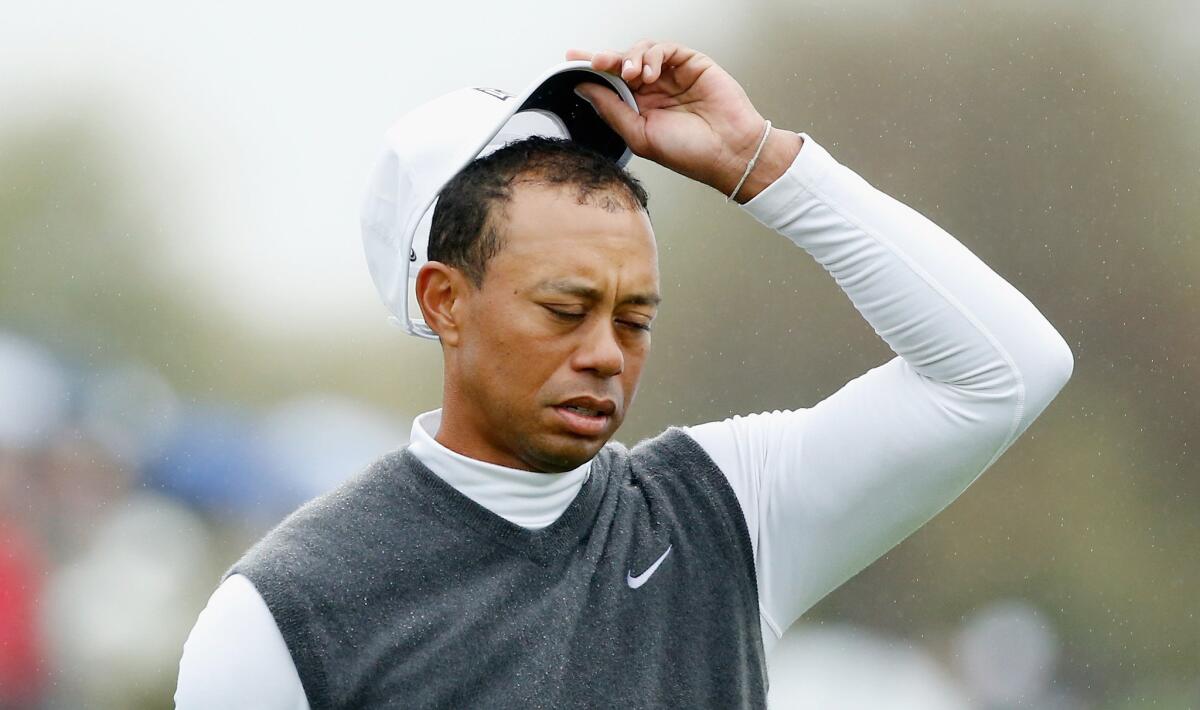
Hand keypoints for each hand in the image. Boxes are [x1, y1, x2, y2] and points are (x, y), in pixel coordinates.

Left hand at [566, 40, 801, 202]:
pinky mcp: (692, 64)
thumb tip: (584, 88)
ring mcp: (673, 75)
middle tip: (597, 61)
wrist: (728, 153)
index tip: (571, 59)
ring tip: (631, 74)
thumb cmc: (690, 153)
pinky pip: (666, 48)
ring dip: (631, 58)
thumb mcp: (639, 135)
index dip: (592, 69)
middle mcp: (654, 90)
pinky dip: (653, 55)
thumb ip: (611, 109)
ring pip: (642, 52)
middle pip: (622, 63)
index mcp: (640, 108)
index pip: (610, 83)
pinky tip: (649, 72)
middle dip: (607, 60)